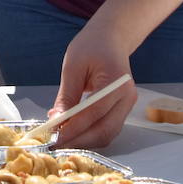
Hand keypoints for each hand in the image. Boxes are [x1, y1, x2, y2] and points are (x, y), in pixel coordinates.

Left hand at [50, 26, 137, 148]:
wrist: (111, 39)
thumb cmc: (92, 46)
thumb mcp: (72, 67)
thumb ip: (66, 96)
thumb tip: (56, 121)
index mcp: (117, 82)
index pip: (95, 112)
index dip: (74, 128)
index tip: (55, 137)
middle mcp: (127, 97)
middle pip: (105, 130)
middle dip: (79, 141)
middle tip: (55, 144)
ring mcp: (128, 105)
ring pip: (108, 134)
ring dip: (85, 141)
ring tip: (62, 140)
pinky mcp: (123, 110)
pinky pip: (108, 129)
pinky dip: (90, 135)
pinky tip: (73, 133)